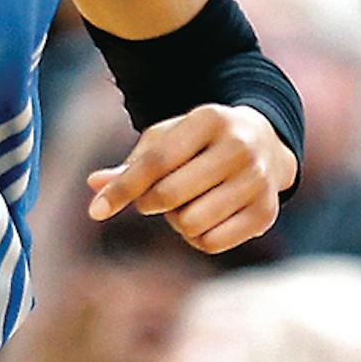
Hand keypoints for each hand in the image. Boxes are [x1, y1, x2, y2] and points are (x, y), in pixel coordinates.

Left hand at [86, 104, 296, 253]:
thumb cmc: (198, 142)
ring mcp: (257, 180)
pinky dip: (196, 238)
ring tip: (185, 203)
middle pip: (170, 194)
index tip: (95, 212)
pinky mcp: (267, 212)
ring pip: (191, 222)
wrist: (263, 143)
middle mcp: (238, 147)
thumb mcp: (166, 140)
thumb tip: (93, 183)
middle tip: (156, 196)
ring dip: (175, 221)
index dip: (124, 188)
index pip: (156, 161)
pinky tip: (203, 218)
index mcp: (208, 119)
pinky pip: (213, 242)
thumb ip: (132, 164)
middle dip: (151, 202)